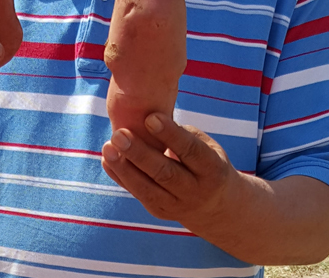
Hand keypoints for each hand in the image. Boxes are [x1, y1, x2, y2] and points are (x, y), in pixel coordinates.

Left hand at [102, 112, 328, 263]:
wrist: (221, 208)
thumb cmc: (209, 163)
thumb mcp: (208, 147)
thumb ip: (183, 136)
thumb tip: (150, 119)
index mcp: (212, 168)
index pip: (190, 150)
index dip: (170, 134)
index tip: (149, 116)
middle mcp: (196, 190)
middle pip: (165, 173)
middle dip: (140, 153)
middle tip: (119, 133)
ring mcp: (177, 205)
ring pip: (148, 188)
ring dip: (125, 167)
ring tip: (108, 146)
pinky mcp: (161, 212)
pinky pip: (139, 194)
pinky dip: (121, 177)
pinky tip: (107, 160)